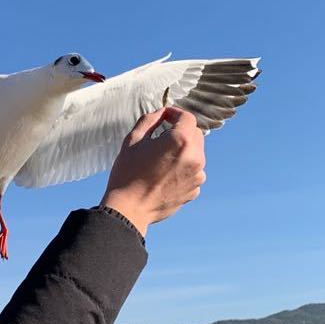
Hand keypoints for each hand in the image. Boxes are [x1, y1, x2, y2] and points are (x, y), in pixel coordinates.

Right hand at [100, 107, 205, 236]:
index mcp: (180, 141)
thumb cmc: (127, 174)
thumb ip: (149, 120)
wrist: (129, 209)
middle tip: (162, 137)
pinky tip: (165, 176)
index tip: (165, 117)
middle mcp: (195, 157)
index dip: (175, 114)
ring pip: (196, 154)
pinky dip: (183, 169)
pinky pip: (193, 172)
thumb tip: (161, 114)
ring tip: (162, 160)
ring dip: (183, 151)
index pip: (187, 118)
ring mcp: (197, 175)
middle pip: (195, 135)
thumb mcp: (133, 140)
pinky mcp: (194, 190)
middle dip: (181, 132)